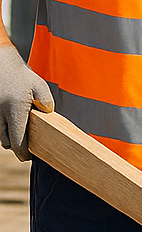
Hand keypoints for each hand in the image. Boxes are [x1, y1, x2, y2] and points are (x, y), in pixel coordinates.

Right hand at [0, 45, 52, 161]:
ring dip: (10, 137)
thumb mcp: (39, 84)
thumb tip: (48, 113)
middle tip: (29, 145)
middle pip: (7, 142)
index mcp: (14, 111)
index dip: (23, 152)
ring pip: (0, 136)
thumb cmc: (20, 74)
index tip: (28, 157)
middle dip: (17, 145)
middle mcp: (1, 115)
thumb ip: (46, 101)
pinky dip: (4, 129)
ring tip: (23, 130)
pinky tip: (14, 121)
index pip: (18, 141)